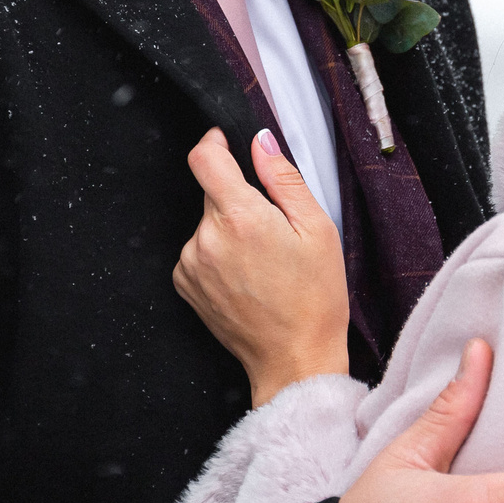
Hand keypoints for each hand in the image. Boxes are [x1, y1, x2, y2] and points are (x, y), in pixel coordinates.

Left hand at [174, 128, 351, 407]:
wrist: (294, 359)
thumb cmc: (314, 299)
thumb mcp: (317, 229)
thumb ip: (284, 179)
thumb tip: (261, 143)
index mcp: (240, 218)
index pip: (204, 158)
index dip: (215, 143)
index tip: (227, 144)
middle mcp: (206, 239)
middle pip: (211, 192)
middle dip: (238, 198)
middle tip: (272, 228)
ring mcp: (191, 264)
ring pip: (206, 222)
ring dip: (228, 228)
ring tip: (262, 260)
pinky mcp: (186, 284)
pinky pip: (198, 249)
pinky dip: (218, 253)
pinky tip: (247, 276)